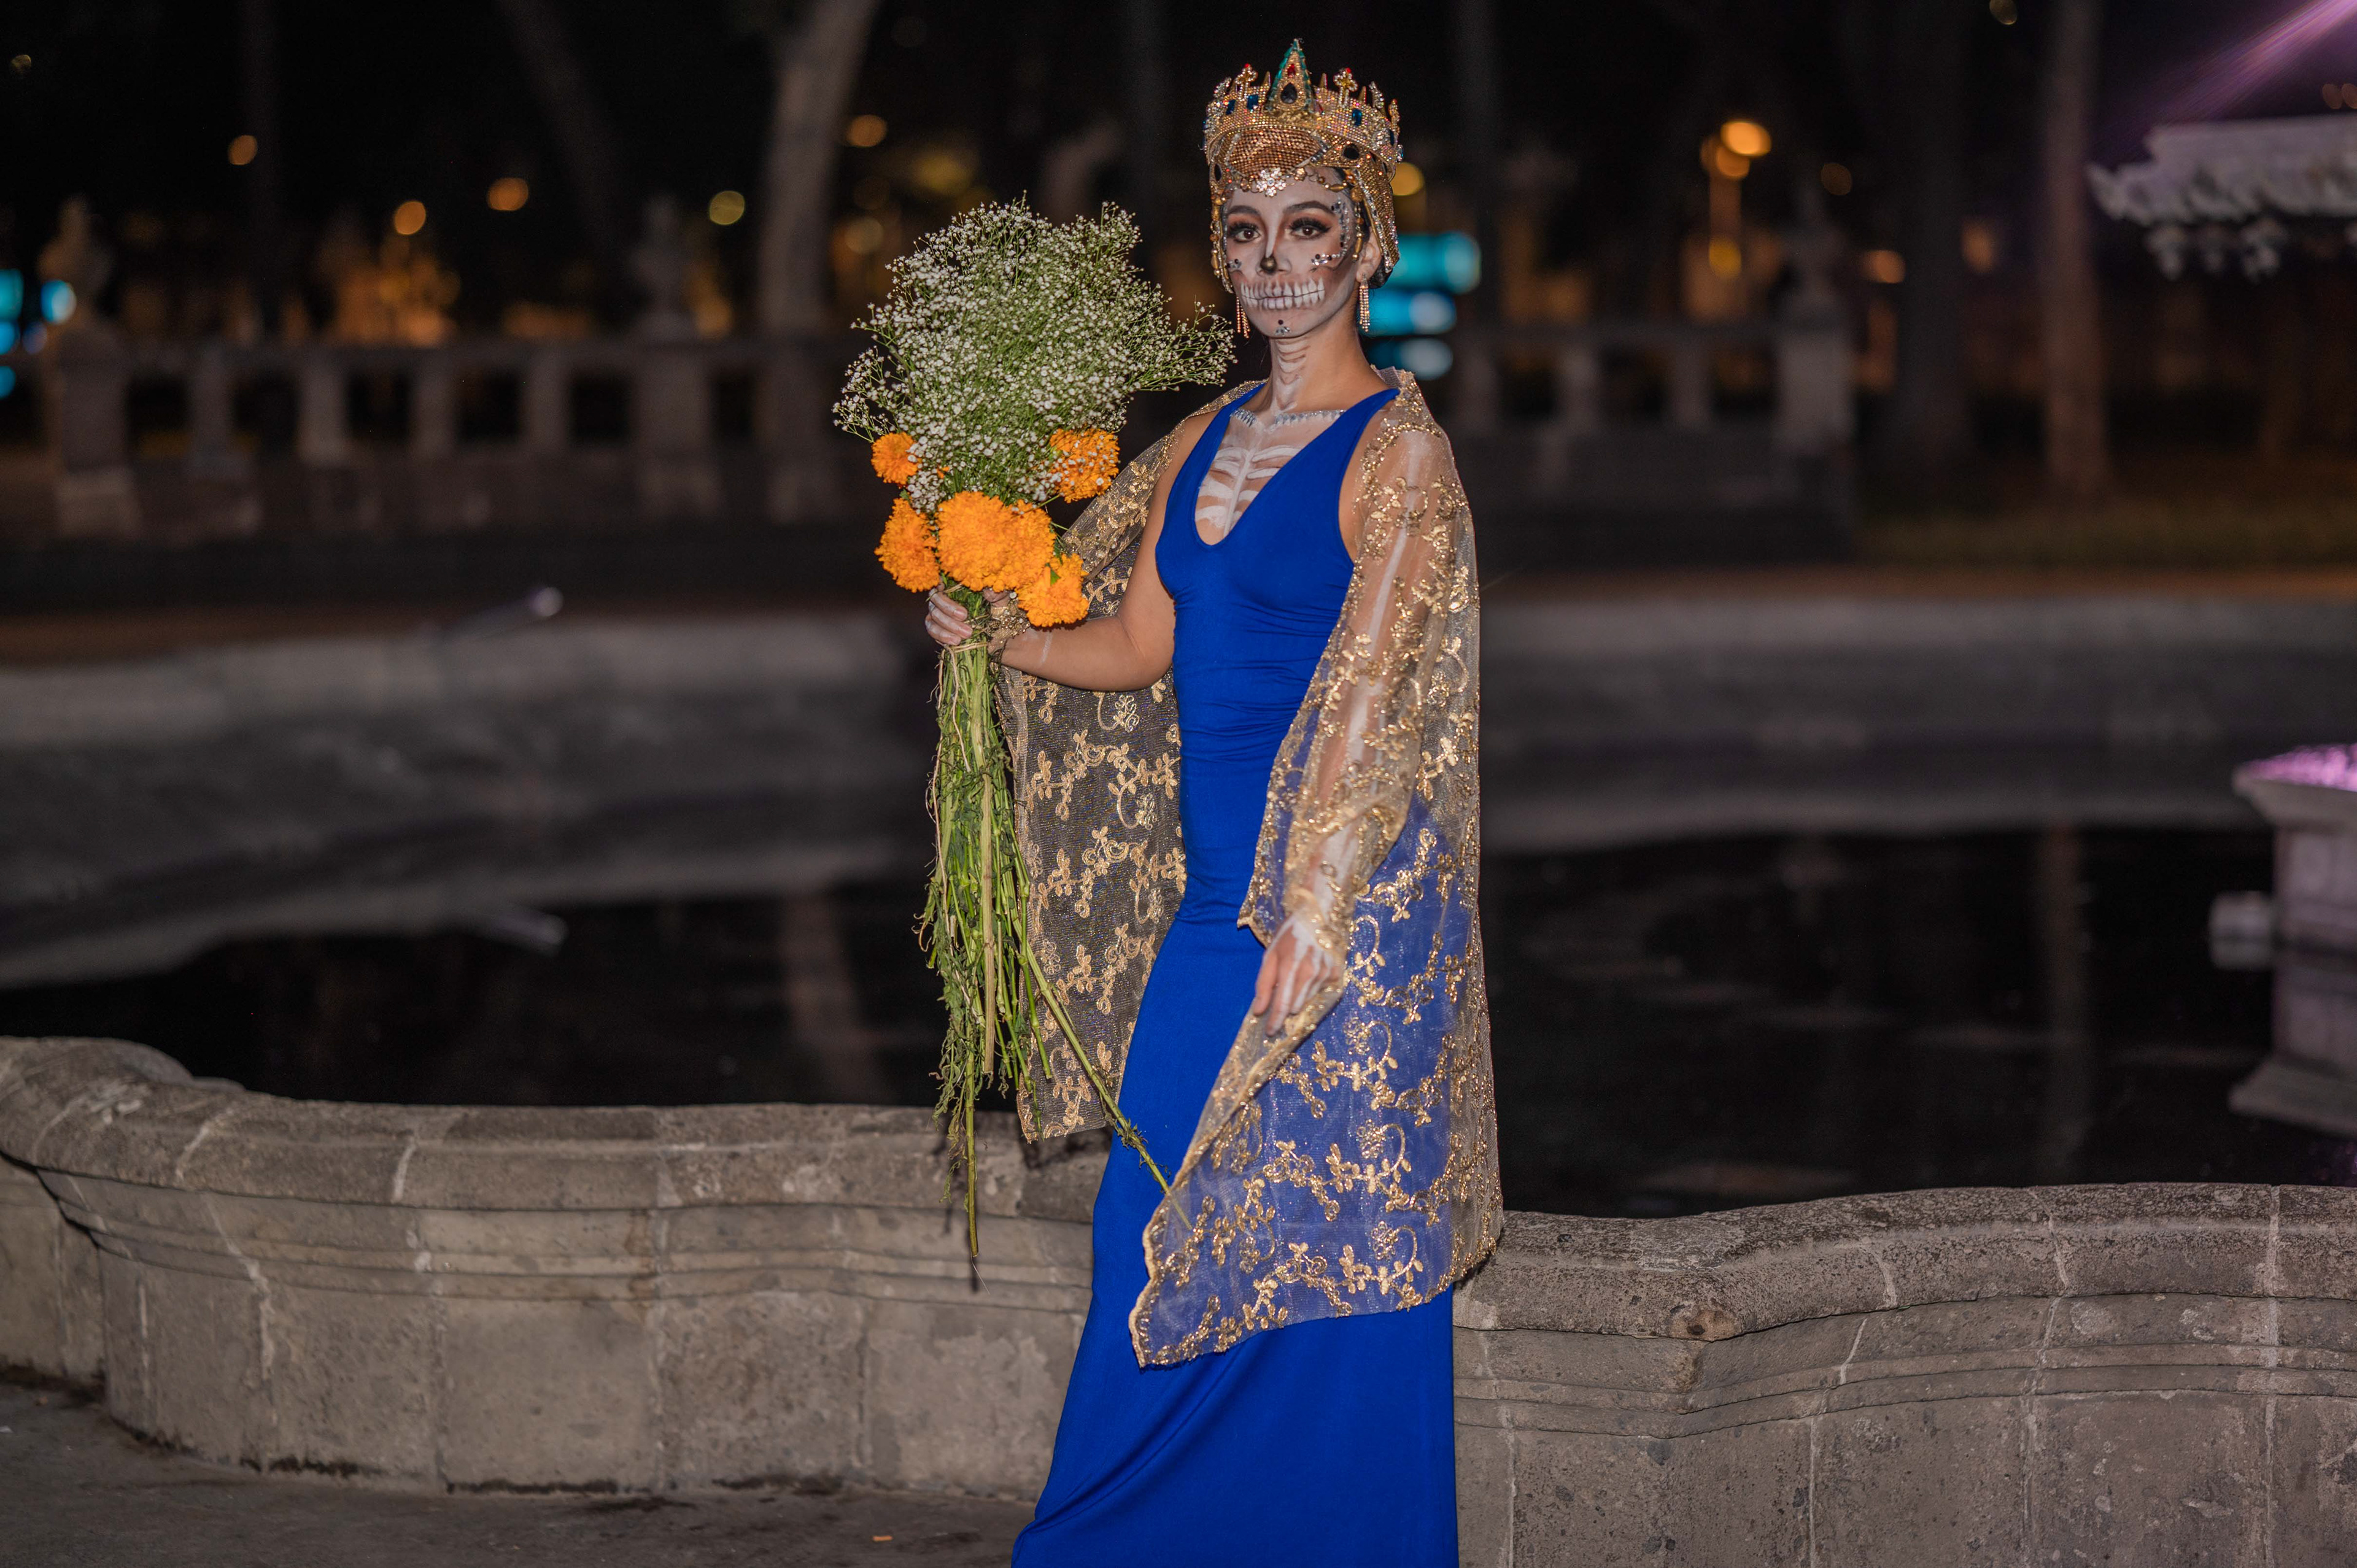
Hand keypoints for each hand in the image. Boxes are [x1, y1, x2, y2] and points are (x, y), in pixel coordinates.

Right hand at [925, 589, 1007, 649]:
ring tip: (964, 635)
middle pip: (935, 600)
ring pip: (933, 617)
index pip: (940, 578)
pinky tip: (955, 641)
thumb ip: (996, 593)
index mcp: (956, 584)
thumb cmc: (997, 608)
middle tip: (965, 617)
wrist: (998, 630)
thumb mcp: (1001, 598)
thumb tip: (988, 592)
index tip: (945, 588)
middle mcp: (943, 597)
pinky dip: (943, 636)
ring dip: (947, 626)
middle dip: (949, 610)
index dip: (939, 582)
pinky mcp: (937, 628)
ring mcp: (938, 613)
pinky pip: (933, 630)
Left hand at [1247, 913, 1338, 1038]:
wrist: (1318, 914)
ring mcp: (1325, 974)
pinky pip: (1320, 990)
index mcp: (1290, 968)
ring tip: (1295, 974)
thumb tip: (1259, 1010)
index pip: (1282, 1004)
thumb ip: (1264, 983)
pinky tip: (1309, 971)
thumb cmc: (1290, 933)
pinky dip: (1311, 986)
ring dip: (1298, 995)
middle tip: (1281, 992)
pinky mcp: (1335, 973)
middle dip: (1286, 1005)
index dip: (1275, 1021)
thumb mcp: (1270, 954)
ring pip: (1307, 999)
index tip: (1270, 1032)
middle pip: (1296, 1006)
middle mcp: (1311, 974)